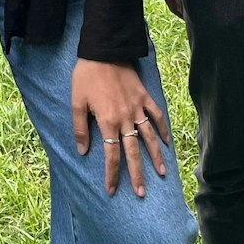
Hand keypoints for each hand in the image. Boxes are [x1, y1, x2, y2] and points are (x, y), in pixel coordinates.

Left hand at [70, 59, 168, 196]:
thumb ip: (80, 128)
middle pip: (133, 152)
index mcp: (107, 121)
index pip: (111, 154)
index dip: (112, 174)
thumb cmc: (86, 75)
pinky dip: (163, 129)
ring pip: (149, 137)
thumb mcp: (76, 101)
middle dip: (137, 175)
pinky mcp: (144, 97)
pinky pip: (157, 116)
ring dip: (156, 157)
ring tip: (161, 174)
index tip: (112, 190)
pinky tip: (167, 143)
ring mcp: (137, 107)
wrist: (103, 50)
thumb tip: (82, 151)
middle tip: (142, 193)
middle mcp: (125, 118)